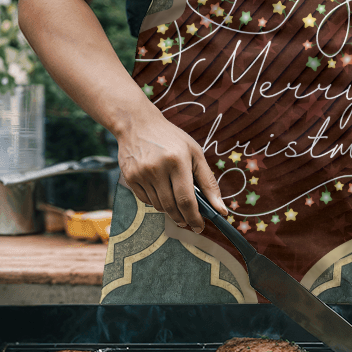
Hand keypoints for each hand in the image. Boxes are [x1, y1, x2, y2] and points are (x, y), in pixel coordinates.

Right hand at [116, 109, 226, 231]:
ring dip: (170, 210)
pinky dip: (157, 201)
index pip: (186, 199)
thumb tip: (220, 209)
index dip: (194, 217)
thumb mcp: (195, 153)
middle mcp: (157, 168)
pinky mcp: (130, 178)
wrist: (138, 124)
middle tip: (190, 222)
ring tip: (176, 201)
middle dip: (183, 219)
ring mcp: (141, 174)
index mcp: (177, 160)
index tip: (200, 227)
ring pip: (159, 206)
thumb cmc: (171, 139)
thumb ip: (208, 182)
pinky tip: (161, 190)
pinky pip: (146, 201)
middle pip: (172, 207)